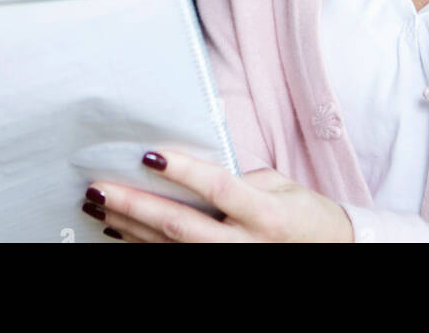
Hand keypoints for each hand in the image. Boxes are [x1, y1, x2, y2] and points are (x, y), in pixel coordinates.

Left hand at [85, 150, 354, 242]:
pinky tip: (117, 232)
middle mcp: (246, 246)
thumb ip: (241, 179)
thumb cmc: (305, 216)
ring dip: (128, 228)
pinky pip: (173, 263)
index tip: (148, 154)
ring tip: (97, 205)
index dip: (182, 172)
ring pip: (170, 250)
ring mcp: (232, 266)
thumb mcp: (282, 188)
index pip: (218, 189)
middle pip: (182, 228)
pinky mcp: (220, 275)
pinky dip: (141, 247)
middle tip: (99, 187)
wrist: (331, 254)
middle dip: (136, 207)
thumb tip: (192, 167)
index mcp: (266, 214)